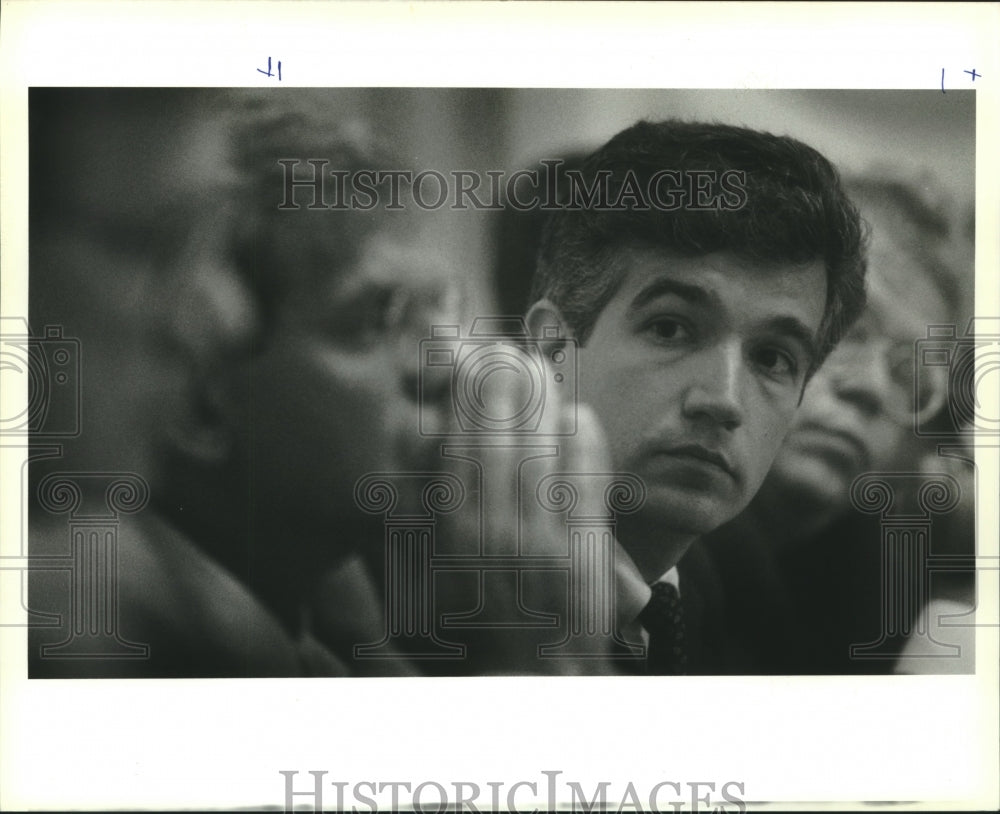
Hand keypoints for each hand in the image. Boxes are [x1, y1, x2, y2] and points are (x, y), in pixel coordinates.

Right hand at [432, 348, 647, 674]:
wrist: (526, 687)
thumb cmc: (466, 636)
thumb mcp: (420, 584)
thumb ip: (414, 526)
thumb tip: (415, 463)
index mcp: (450, 538)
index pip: (458, 449)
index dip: (465, 400)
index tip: (468, 363)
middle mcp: (497, 531)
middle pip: (501, 441)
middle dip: (503, 388)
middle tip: (505, 347)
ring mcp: (546, 541)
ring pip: (544, 454)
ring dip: (542, 404)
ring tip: (539, 366)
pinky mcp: (585, 554)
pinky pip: (587, 486)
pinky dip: (584, 446)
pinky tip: (578, 414)